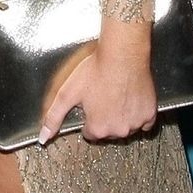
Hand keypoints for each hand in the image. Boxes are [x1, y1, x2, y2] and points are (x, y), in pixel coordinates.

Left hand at [39, 20, 156, 144]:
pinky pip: (144, 123)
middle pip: (108, 131)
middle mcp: (118, 130)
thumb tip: (43, 138)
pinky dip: (138, 115)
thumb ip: (54, 117)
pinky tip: (131, 100)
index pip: (90, 133)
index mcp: (98, 128)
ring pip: (126, 127)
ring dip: (121, 117)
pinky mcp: (149, 114)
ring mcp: (136, 123)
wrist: (123, 55)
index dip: (89, 118)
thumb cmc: (96, 71)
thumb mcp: (67, 93)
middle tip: (102, 97)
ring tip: (116, 96)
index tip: (90, 104)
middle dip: (104, 118)